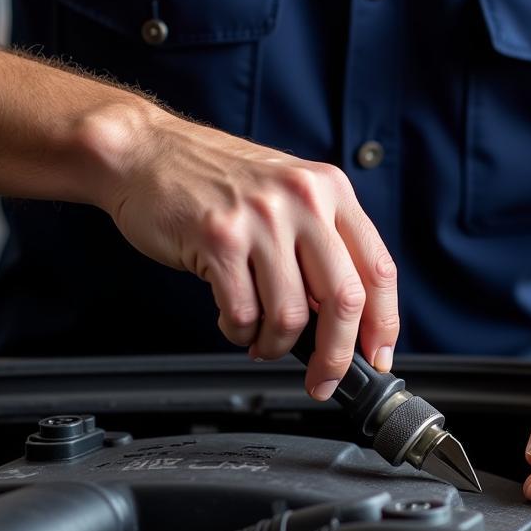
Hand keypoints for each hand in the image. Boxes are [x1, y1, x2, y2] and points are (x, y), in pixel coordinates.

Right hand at [91, 107, 398, 398]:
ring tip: (260, 339)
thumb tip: (345, 320)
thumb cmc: (215, 179)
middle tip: (323, 379)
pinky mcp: (218, 239)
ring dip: (276, 345)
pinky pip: (242, 314)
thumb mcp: (287, 193)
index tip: (376, 357)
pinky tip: (233, 322)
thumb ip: (320, 244)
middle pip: (344, 300)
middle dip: (336, 355)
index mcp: (330, 190)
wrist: (146, 151)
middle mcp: (303, 199)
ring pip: (291, 315)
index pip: (378, 268)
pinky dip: (240, 333)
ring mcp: (261, 218)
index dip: (383, 323)